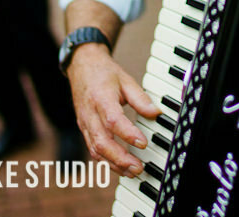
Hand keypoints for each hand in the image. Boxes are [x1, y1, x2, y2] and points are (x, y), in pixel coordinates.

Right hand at [66, 42, 160, 176]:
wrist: (81, 67)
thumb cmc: (104, 73)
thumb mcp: (125, 80)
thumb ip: (140, 98)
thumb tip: (156, 113)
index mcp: (101, 98)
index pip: (113, 120)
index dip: (128, 134)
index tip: (143, 143)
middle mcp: (90, 114)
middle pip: (101, 141)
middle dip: (120, 158)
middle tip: (139, 167)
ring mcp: (84, 123)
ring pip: (95, 150)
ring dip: (114, 164)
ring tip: (132, 172)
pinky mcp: (84, 129)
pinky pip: (92, 149)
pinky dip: (106, 161)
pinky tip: (120, 166)